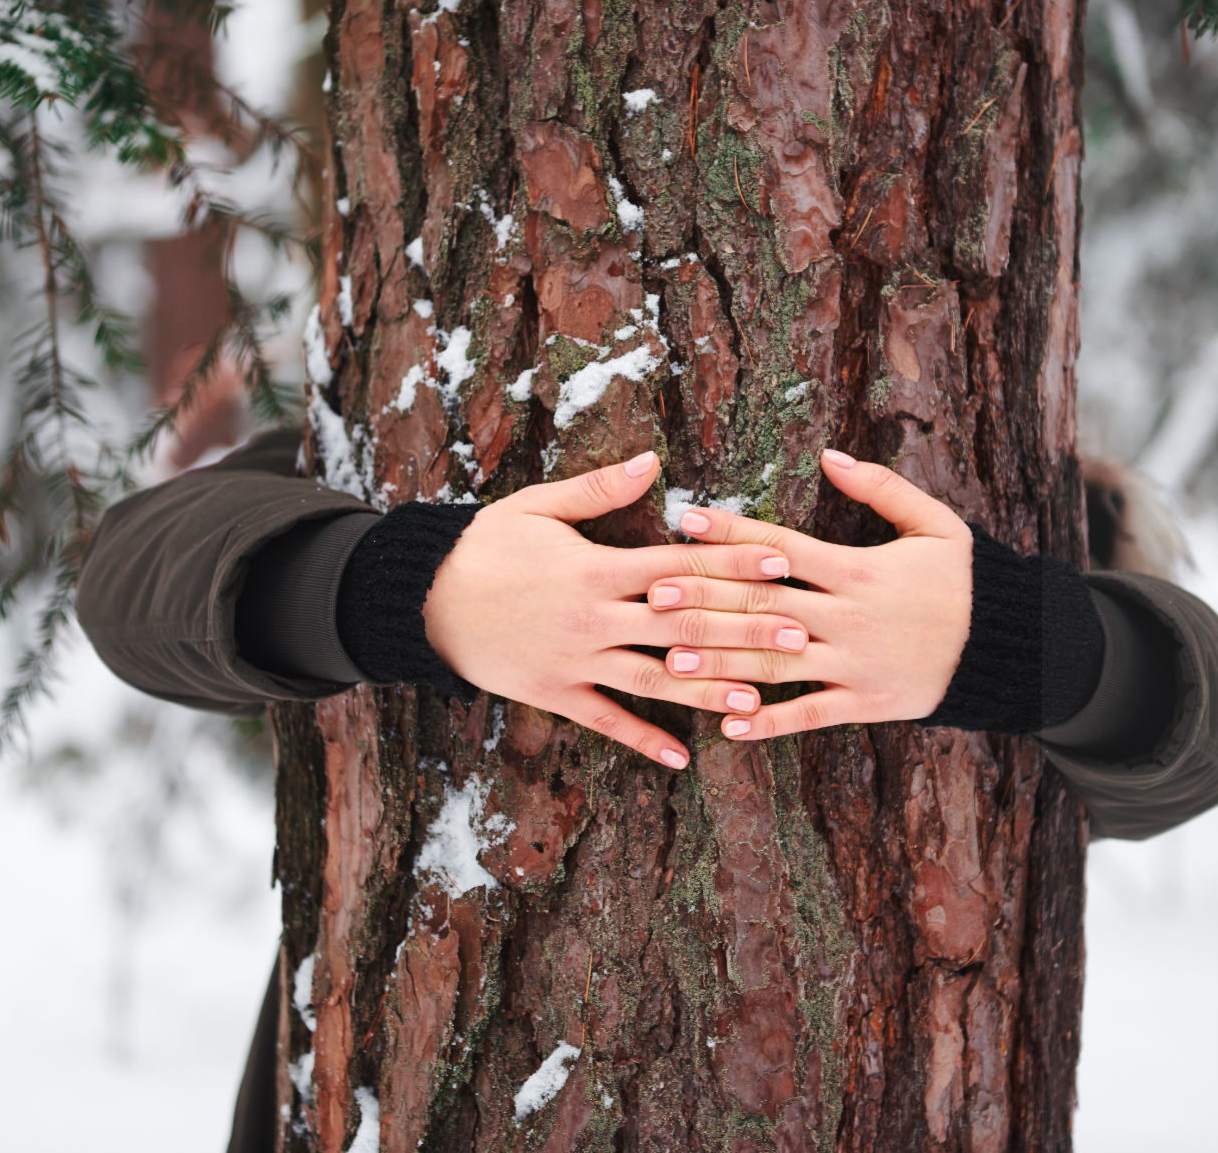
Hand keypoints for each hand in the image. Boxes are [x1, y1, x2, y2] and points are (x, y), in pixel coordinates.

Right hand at [421, 451, 813, 768]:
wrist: (419, 599)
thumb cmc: (483, 546)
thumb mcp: (537, 506)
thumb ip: (600, 490)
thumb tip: (655, 462)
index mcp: (596, 567)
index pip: (680, 564)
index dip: (734, 562)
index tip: (782, 562)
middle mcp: (594, 618)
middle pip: (683, 625)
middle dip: (743, 629)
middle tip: (798, 636)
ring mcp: (575, 661)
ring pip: (656, 679)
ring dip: (709, 689)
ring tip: (759, 698)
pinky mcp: (555, 694)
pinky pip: (607, 722)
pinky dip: (645, 740)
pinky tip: (683, 756)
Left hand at [646, 449, 974, 740]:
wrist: (1009, 648)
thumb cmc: (966, 580)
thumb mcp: (935, 524)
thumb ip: (882, 488)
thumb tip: (829, 455)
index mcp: (860, 570)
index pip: (783, 548)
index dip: (733, 533)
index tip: (687, 521)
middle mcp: (849, 617)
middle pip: (764, 607)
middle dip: (707, 601)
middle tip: (652, 594)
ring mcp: (854, 664)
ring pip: (775, 663)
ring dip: (720, 663)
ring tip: (669, 661)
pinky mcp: (864, 703)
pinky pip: (809, 715)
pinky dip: (768, 722)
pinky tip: (725, 724)